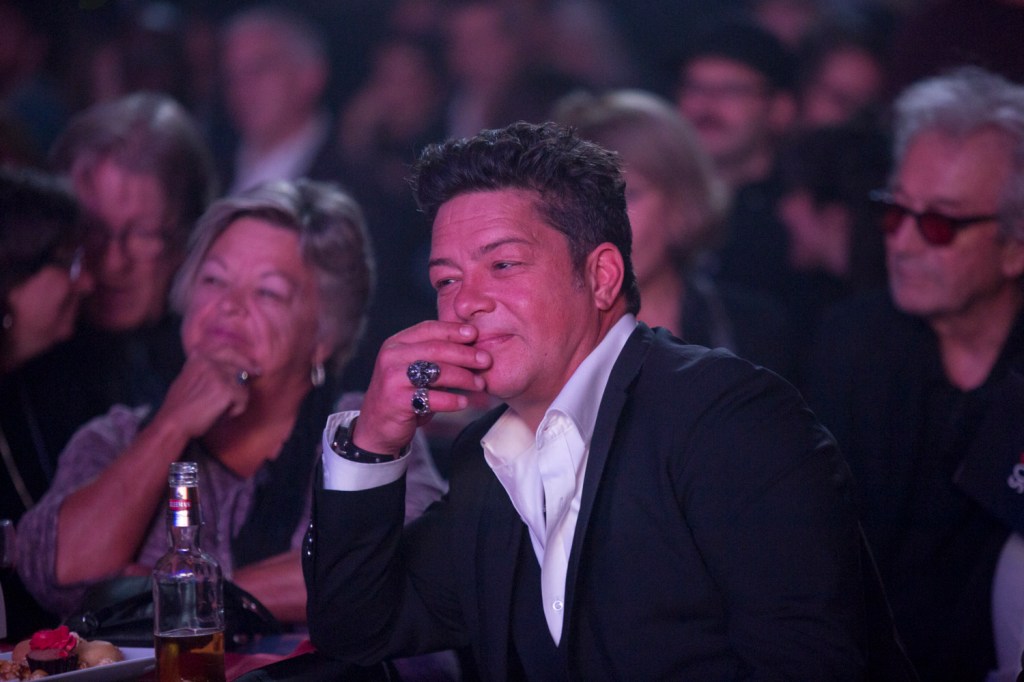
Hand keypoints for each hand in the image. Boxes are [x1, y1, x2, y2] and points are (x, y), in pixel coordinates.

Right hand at [152, 344, 257, 439]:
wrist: (173, 422)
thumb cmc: (179, 406)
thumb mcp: (186, 377)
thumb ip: (201, 367)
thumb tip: (216, 361)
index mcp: (198, 357)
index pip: (227, 350)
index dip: (241, 357)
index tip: (252, 365)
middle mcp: (209, 362)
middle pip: (239, 364)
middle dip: (248, 371)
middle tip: (257, 373)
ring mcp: (219, 374)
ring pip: (242, 384)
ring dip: (237, 399)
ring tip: (222, 409)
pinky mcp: (227, 389)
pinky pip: (243, 399)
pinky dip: (236, 410)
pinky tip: (223, 415)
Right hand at [354, 321, 490, 453]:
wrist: (377, 426)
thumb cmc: (403, 394)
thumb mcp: (413, 367)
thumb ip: (434, 355)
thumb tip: (472, 344)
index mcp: (396, 343)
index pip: (429, 329)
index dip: (454, 330)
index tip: (475, 334)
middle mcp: (392, 357)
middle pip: (437, 349)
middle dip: (465, 354)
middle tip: (486, 360)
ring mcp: (393, 378)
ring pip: (437, 372)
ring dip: (464, 378)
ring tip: (480, 384)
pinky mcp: (396, 401)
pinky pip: (432, 398)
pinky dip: (452, 400)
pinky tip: (464, 402)